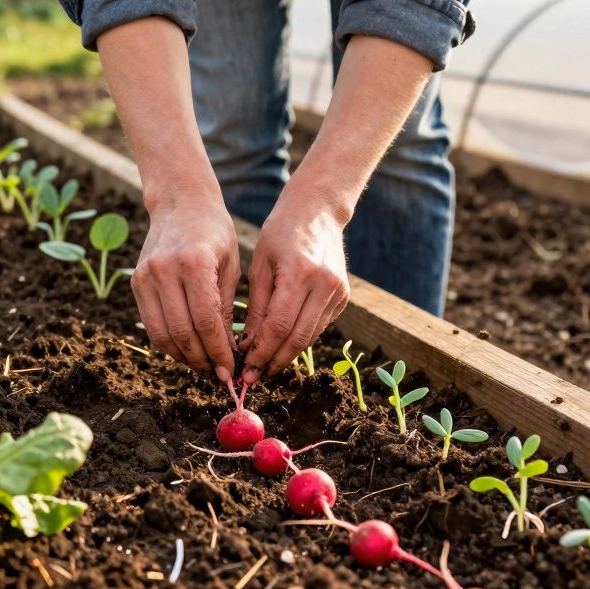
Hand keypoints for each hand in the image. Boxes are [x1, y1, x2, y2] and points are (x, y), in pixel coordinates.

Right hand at [131, 191, 239, 383]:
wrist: (180, 203)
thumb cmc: (214, 233)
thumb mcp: (230, 266)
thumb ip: (225, 309)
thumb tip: (227, 352)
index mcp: (193, 264)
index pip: (205, 321)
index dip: (218, 351)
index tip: (230, 370)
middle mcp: (164, 270)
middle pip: (182, 332)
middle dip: (202, 359)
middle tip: (218, 374)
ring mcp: (145, 276)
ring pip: (162, 334)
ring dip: (183, 356)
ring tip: (203, 366)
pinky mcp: (135, 281)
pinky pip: (151, 324)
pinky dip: (168, 342)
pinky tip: (186, 349)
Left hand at [240, 194, 349, 384]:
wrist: (318, 210)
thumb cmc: (280, 233)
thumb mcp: (260, 266)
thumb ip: (256, 308)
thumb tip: (248, 347)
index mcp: (299, 273)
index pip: (280, 326)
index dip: (262, 353)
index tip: (246, 370)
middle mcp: (324, 284)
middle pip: (298, 338)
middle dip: (274, 362)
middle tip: (254, 377)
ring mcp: (338, 291)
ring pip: (311, 336)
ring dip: (287, 355)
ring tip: (264, 367)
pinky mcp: (344, 295)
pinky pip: (319, 326)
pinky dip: (299, 339)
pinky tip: (281, 346)